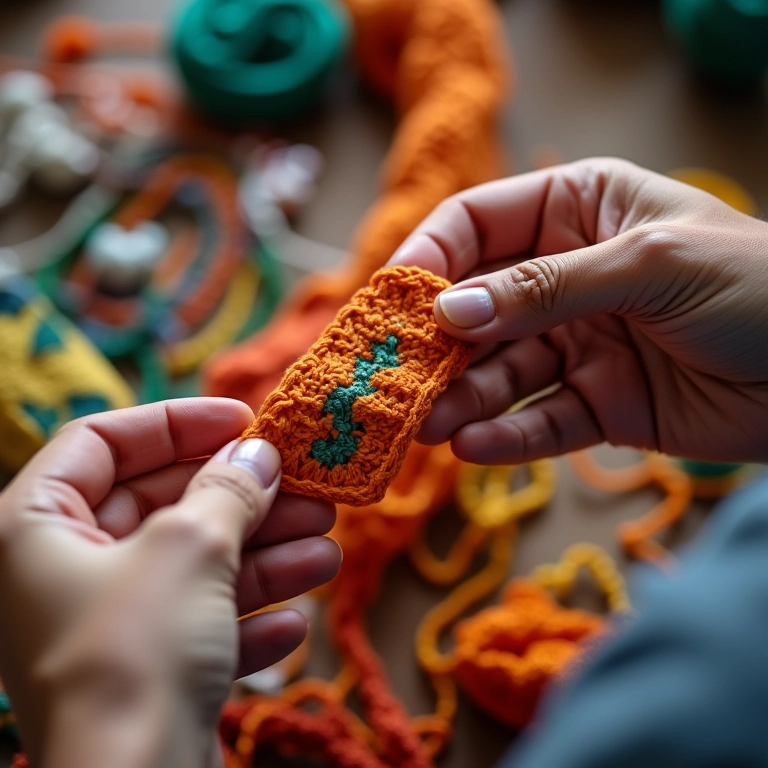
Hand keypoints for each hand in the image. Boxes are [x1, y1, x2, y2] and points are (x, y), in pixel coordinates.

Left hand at [0, 398, 340, 767]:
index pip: (102, 441)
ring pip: (193, 566)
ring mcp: (104, 626)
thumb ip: (228, 488)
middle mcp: (62, 574)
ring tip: (327, 547)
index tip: (243, 418)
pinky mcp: (143, 672)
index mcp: (35, 527)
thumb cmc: (136, 654)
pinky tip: (296, 622)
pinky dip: (247, 619)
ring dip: (264, 557)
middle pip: (163, 504)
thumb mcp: (190, 546)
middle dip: (242, 497)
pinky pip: (199, 624)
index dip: (175, 422)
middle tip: (308, 487)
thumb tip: (260, 453)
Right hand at [388, 158, 767, 464]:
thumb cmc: (758, 286)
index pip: (475, 225)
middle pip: (476, 308)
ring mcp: (579, 342)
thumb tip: (450, 310)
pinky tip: (474, 448)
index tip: (391, 301)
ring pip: (501, 371)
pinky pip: (541, 421)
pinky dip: (508, 437)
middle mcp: (566, 276)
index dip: (428, 258)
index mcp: (576, 212)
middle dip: (435, 344)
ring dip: (462, 398)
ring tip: (428, 424)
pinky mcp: (598, 402)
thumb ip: (545, 288)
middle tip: (396, 378)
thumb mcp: (650, 264)